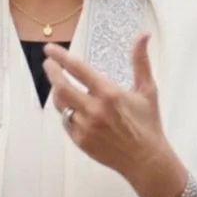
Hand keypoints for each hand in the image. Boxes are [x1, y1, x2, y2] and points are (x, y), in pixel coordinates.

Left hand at [43, 34, 179, 196]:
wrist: (146, 160)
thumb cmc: (148, 124)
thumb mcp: (147, 89)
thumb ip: (140, 60)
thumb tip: (143, 35)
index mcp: (109, 94)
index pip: (77, 69)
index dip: (60, 57)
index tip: (50, 49)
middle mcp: (94, 110)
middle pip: (61, 86)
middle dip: (51, 72)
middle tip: (49, 64)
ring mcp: (85, 127)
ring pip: (61, 104)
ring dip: (57, 92)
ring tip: (59, 84)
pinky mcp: (81, 141)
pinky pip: (67, 122)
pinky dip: (68, 112)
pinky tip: (73, 107)